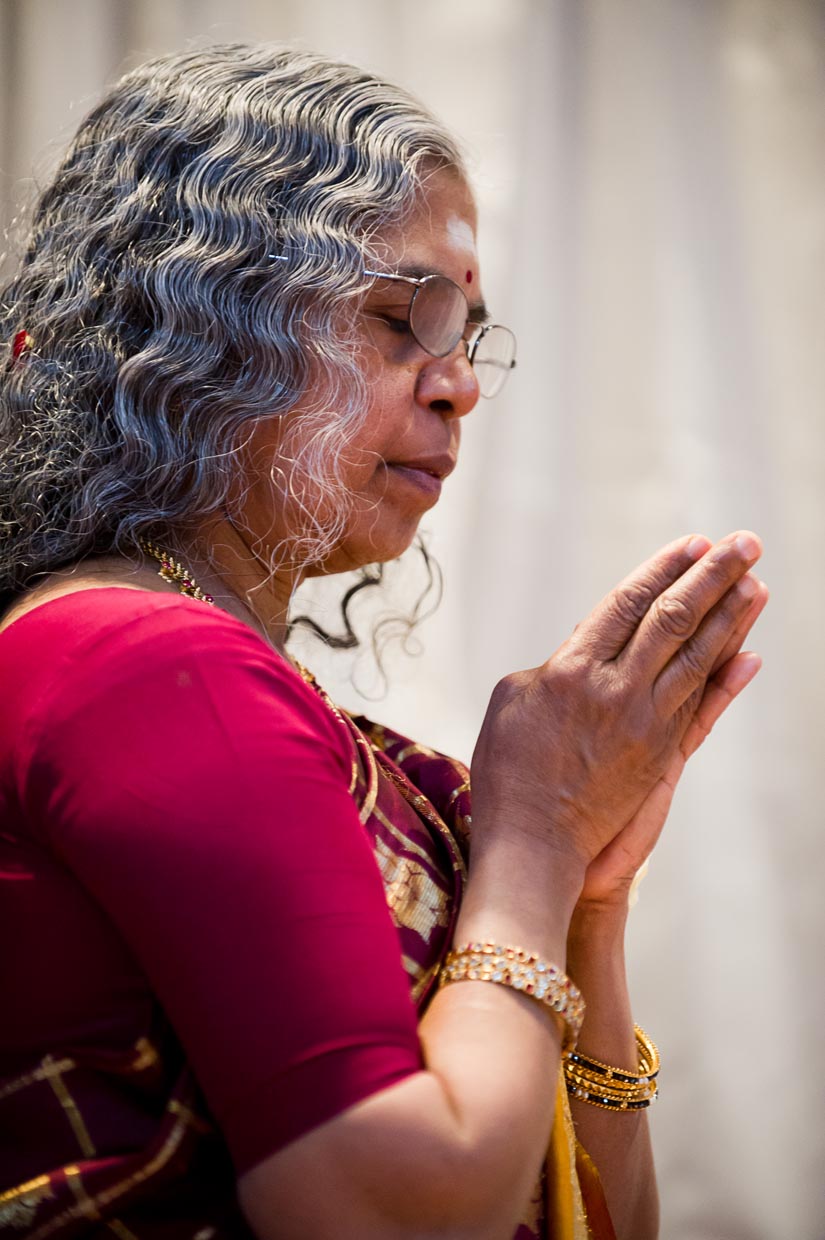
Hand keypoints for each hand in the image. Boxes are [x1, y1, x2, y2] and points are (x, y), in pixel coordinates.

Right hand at [470, 532, 764, 872]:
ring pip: (699, 658)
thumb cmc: (508, 770)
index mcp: (572, 669)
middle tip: (747, 543)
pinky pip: (705, 710)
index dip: (665, 569)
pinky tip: (753, 654)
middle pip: (675, 620)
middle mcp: (617, 690)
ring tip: (756, 583)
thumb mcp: (513, 702)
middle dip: (715, 577)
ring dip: (732, 617)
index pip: (629, 603)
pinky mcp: (663, 757)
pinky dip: (730, 680)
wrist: (535, 845)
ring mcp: (647, 724)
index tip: (697, 542)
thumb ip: (554, 664)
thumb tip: (585, 642)